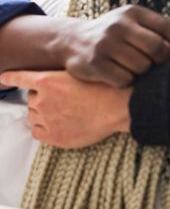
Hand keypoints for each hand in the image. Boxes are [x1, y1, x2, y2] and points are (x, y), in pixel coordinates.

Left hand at [0, 70, 130, 148]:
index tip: (3, 77)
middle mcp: (42, 100)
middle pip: (31, 98)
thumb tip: (52, 82)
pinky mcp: (53, 136)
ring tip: (62, 112)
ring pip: (32, 115)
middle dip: (42, 97)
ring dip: (42, 113)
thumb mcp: (82, 72)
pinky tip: (56, 125)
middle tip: (61, 99)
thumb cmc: (106, 87)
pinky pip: (36, 132)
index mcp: (47, 81)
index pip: (19, 78)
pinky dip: (42, 129)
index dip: (10, 77)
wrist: (118, 107)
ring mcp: (46, 119)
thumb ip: (61, 77)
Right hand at [58, 5, 169, 86]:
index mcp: (133, 12)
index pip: (166, 26)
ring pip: (141, 67)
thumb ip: (159, 35)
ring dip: (143, 73)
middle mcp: (118, 25)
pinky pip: (124, 80)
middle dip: (163, 62)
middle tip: (159, 67)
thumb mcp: (134, 25)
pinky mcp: (94, 63)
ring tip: (134, 68)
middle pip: (156, 48)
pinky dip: (127, 81)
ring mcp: (104, 44)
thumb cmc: (115, 36)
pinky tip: (119, 75)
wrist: (71, 40)